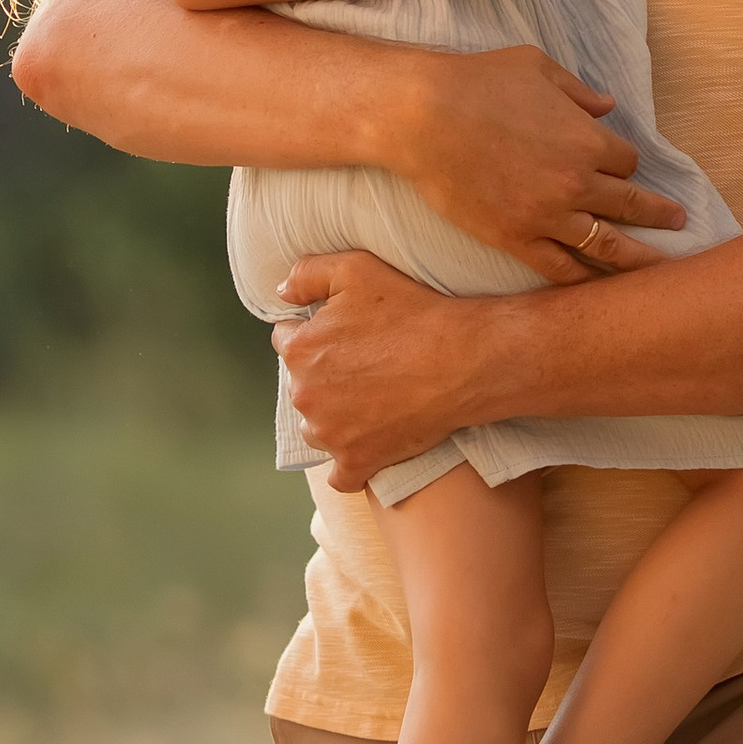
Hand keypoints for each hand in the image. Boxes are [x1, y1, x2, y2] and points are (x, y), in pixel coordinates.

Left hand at [276, 250, 506, 488]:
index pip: (287, 340)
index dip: (316, 332)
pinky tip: (368, 446)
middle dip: (325, 375)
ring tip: (372, 401)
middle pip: (303, 385)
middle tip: (367, 364)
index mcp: (299, 350)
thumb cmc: (411, 311)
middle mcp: (305, 396)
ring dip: (334, 418)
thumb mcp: (356, 268)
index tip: (346, 333)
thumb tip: (282, 293)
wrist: (461, 360)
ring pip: (317, 427)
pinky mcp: (357, 462)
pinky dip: (350, 464)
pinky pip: (340, 475)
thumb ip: (307, 274)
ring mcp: (330, 434)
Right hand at [387, 40, 685, 281]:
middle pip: (630, 205)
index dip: (624, 163)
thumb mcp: (538, 67)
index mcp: (587, 139)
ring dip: (636, 258)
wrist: (423, 116)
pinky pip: (559, 268)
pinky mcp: (515, 239)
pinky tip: (597, 287)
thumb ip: (578, 90)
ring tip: (658, 270)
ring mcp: (547, 216)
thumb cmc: (479, 81)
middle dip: (658, 214)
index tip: (620, 167)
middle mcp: (576, 182)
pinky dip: (582, 279)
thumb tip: (606, 106)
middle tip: (680, 223)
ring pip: (605, 246)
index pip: (627, 161)